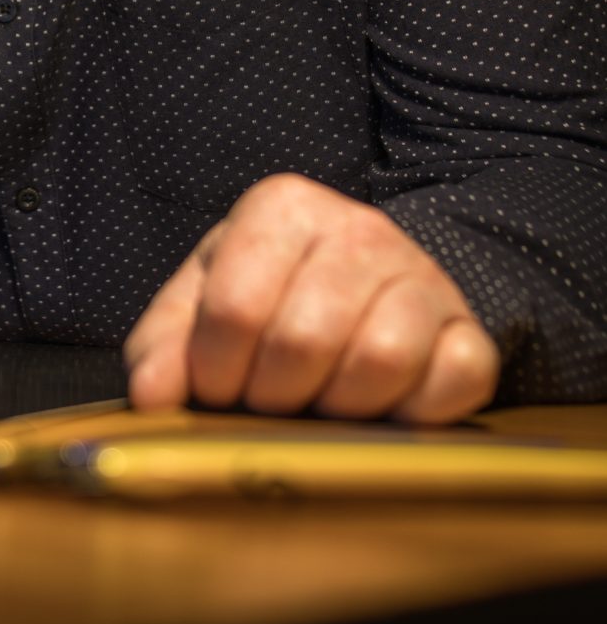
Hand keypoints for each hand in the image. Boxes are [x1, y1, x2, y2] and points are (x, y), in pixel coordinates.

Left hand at [124, 174, 499, 423]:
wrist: (366, 290)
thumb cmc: (268, 299)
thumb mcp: (199, 306)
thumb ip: (163, 347)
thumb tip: (153, 397)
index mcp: (283, 208)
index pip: (235, 309)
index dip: (216, 372)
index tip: (217, 387)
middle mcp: (360, 228)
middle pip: (303, 340)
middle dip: (273, 396)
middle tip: (269, 402)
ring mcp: (423, 277)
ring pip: (379, 360)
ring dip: (338, 408)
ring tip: (320, 404)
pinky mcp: (470, 332)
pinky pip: (451, 383)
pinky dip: (410, 415)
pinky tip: (380, 410)